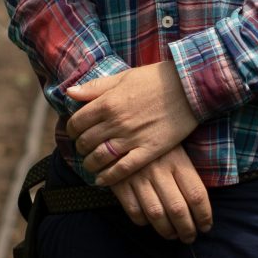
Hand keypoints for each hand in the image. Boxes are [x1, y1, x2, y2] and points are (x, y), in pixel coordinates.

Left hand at [69, 62, 199, 182]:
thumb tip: (70, 92)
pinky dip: (108, 177)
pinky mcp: (148, 151)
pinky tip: (101, 180)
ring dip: (90, 163)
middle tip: (84, 148)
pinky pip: (122, 169)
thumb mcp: (123, 77)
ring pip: (100, 158)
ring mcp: (132, 138)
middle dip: (80, 147)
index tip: (76, 132)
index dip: (72, 130)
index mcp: (107, 103)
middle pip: (86, 142)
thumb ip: (95, 87)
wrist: (188, 87)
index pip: (77, 122)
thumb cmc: (155, 79)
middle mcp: (116, 122)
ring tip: (91, 164)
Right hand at [103, 145, 212, 241]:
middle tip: (190, 237)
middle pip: (178, 209)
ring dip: (167, 231)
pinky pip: (134, 211)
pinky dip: (143, 222)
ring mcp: (138, 177)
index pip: (197, 195)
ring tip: (172, 235)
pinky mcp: (119, 182)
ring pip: (156, 214)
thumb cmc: (157, 144)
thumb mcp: (176, 150)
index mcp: (178, 161)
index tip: (206, 226)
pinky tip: (149, 222)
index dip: (204, 216)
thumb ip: (187, 175)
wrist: (122, 127)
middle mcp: (159, 170)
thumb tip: (200, 206)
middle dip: (187, 229)